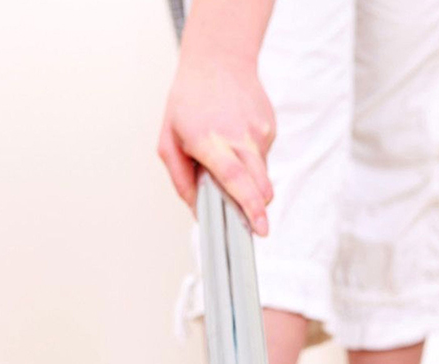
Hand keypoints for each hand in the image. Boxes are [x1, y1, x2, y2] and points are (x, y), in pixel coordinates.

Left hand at [158, 53, 275, 235]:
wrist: (219, 60)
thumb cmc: (189, 101)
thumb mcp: (168, 141)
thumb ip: (180, 180)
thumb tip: (198, 211)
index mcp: (210, 142)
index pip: (235, 179)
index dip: (249, 206)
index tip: (260, 228)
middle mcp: (239, 137)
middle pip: (259, 185)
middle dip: (259, 209)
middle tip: (253, 224)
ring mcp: (259, 133)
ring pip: (262, 176)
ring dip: (249, 182)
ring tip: (227, 159)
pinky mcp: (270, 129)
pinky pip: (262, 159)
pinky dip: (250, 161)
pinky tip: (236, 140)